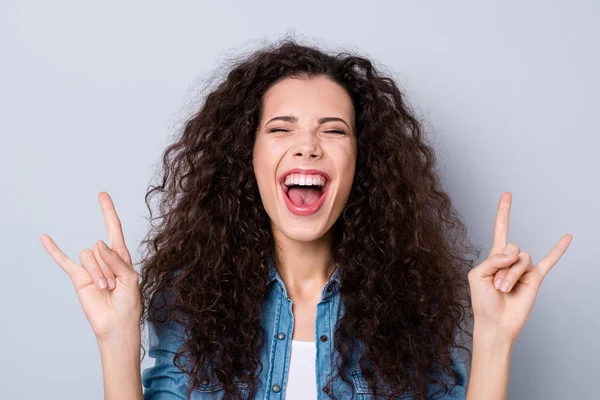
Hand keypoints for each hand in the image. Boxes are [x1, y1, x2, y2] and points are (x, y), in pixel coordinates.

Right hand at [41, 192, 141, 342]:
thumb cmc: (129, 303)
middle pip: (101, 247)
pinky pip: (63, 261)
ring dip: (97, 273)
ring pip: (88, 256)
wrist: (116, 324)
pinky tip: (46, 238)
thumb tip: (98, 242)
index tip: (102, 195)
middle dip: (108, 266)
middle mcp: (105, 259)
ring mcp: (90, 268)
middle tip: (114, 284)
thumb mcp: (131, 279)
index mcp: (121, 256)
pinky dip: (54, 250)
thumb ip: (117, 260)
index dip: (108, 212)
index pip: (113, 229)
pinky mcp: (78, 278)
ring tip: (105, 288)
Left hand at [468, 191, 571, 342]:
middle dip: (502, 268)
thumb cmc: (482, 301)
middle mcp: (510, 260)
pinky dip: (558, 250)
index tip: (507, 194)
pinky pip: (549, 261)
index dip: (504, 212)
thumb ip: (493, 260)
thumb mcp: (477, 276)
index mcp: (494, 257)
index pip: (501, 229)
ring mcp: (524, 269)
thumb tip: (514, 252)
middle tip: (497, 286)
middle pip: (511, 249)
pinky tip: (567, 237)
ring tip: (504, 290)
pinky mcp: (535, 279)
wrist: (495, 323)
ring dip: (511, 275)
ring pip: (522, 259)